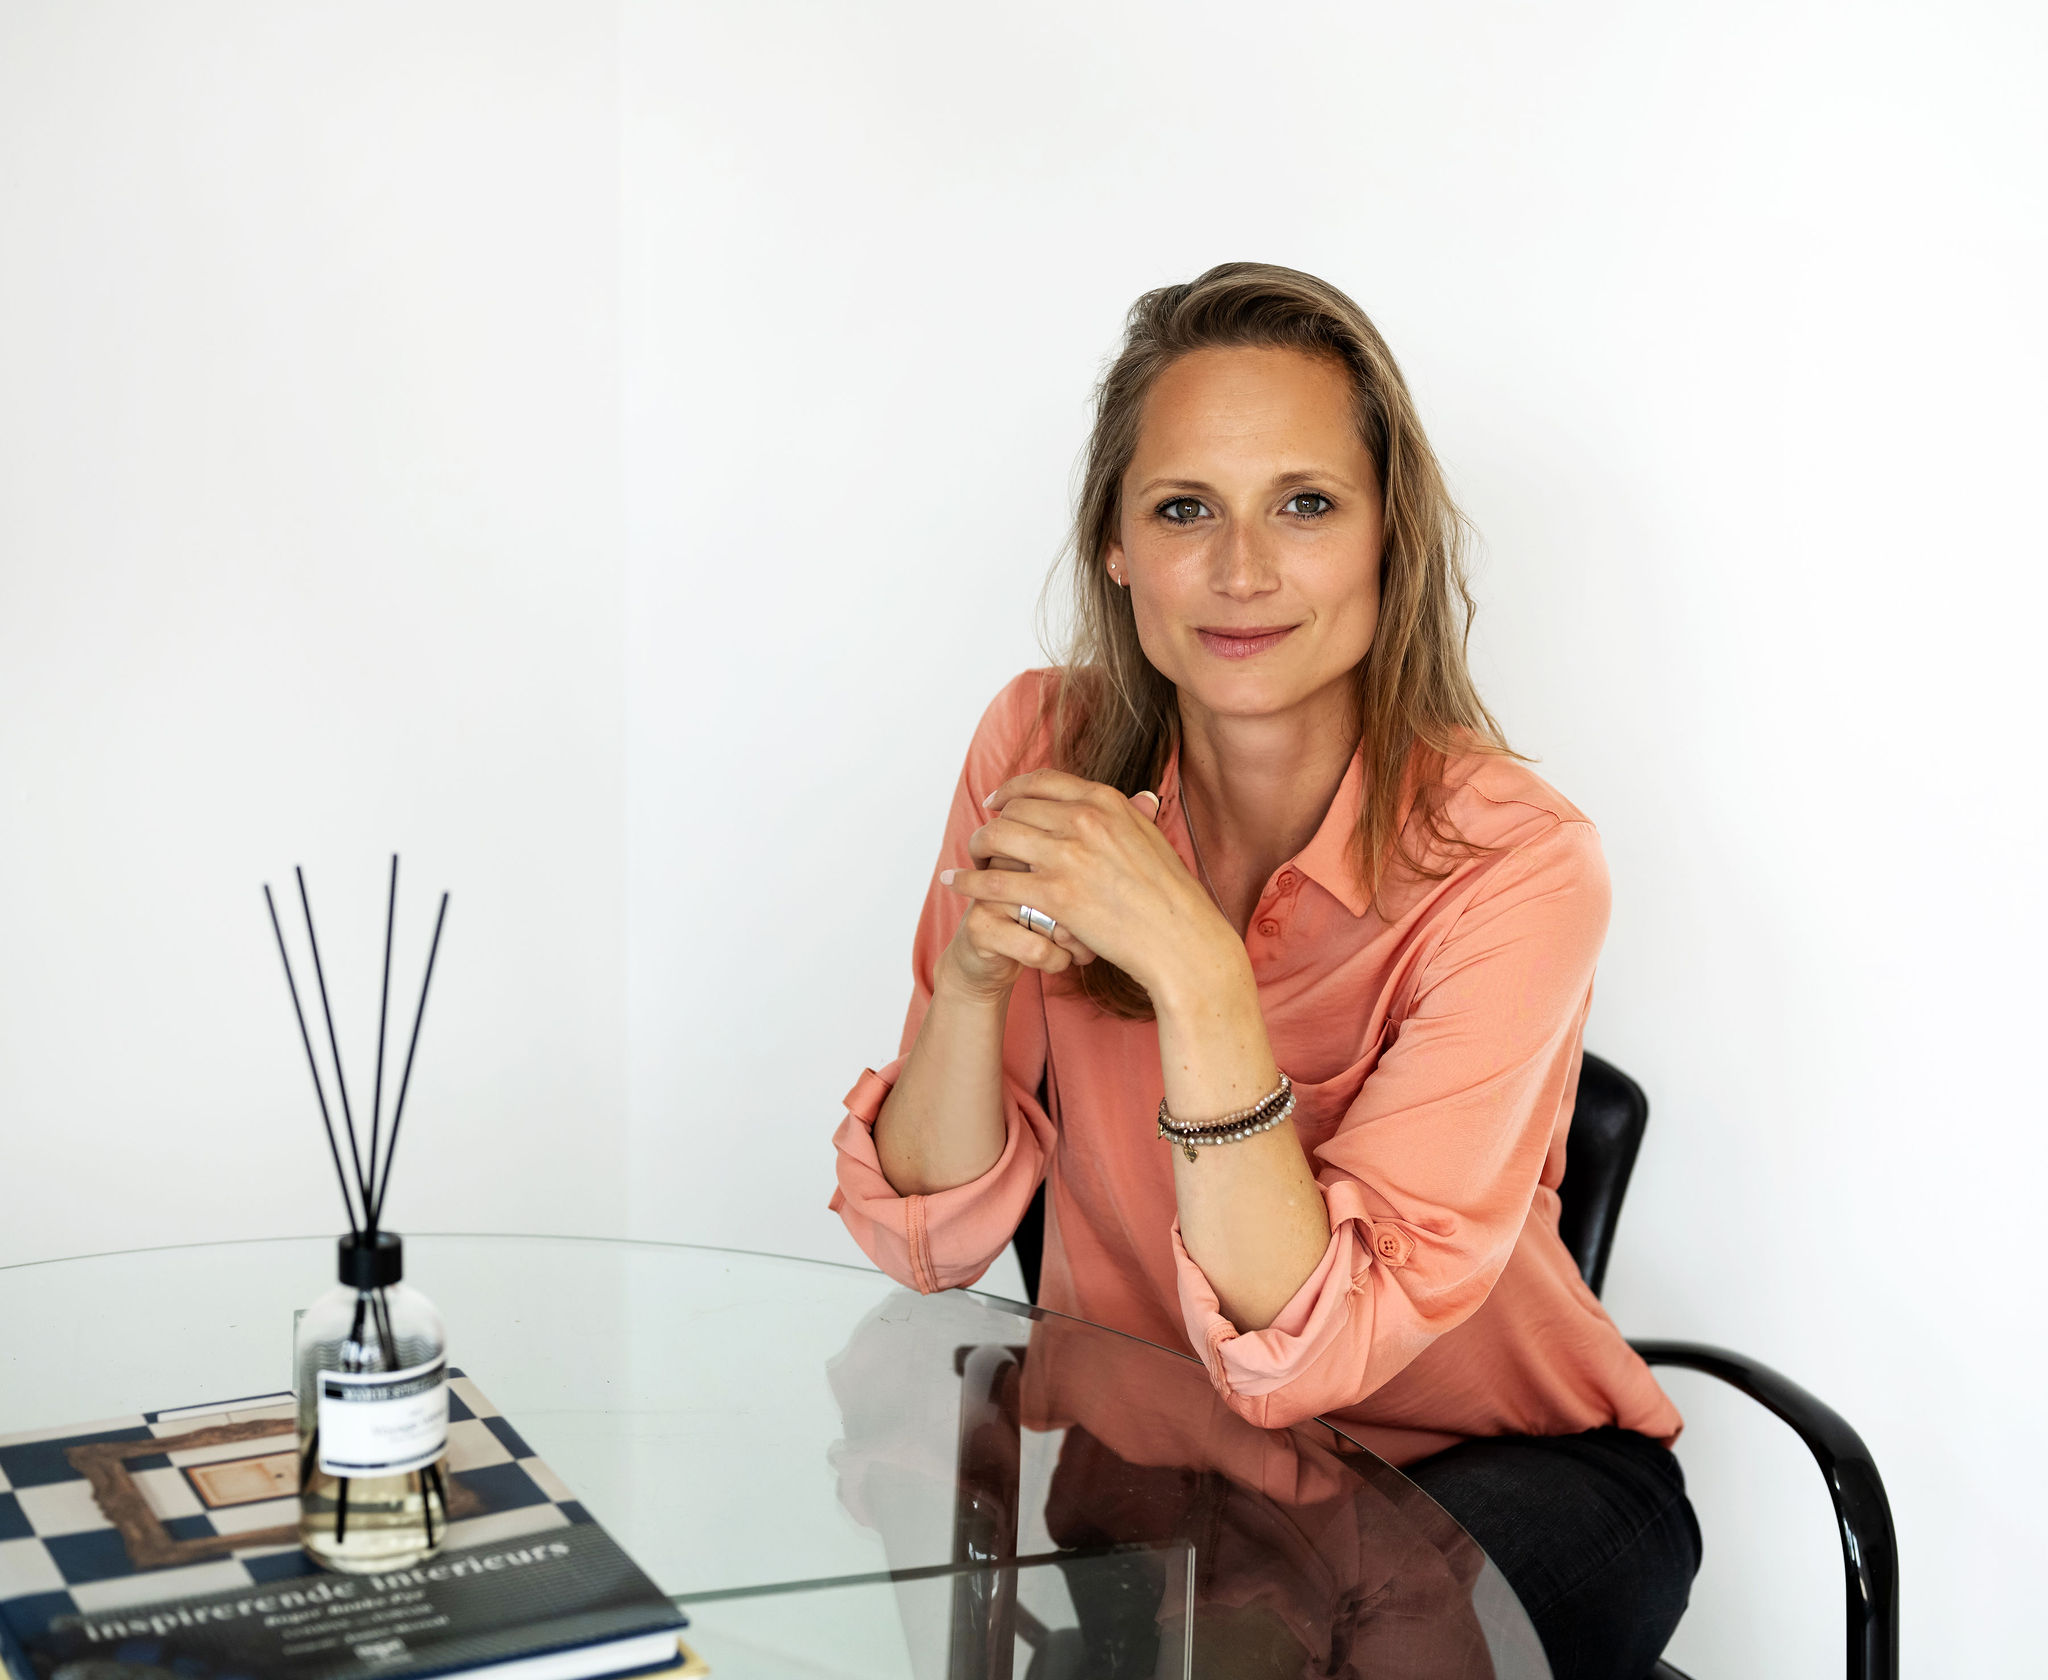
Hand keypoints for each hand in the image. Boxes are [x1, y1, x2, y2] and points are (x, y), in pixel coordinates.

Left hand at [939, 771, 1230, 999]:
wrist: (1182, 940)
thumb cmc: (1172, 898)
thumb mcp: (1154, 840)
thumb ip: (1135, 817)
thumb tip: (1139, 797)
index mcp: (1107, 802)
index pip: (1043, 782)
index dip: (1012, 788)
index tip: (998, 800)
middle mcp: (1084, 819)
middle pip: (1016, 808)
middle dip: (993, 821)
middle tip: (983, 838)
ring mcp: (1068, 855)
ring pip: (998, 837)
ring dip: (976, 846)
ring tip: (968, 859)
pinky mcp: (1055, 893)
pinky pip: (995, 879)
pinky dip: (969, 880)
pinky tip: (954, 882)